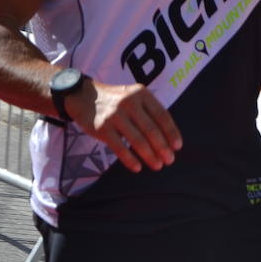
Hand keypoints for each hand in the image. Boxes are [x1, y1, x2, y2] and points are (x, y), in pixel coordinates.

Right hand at [66, 81, 181, 172]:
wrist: (83, 96)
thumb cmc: (114, 100)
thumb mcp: (133, 96)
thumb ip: (149, 111)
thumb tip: (167, 137)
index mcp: (141, 93)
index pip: (162, 115)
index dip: (172, 132)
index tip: (177, 146)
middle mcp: (129, 102)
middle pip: (152, 130)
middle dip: (163, 148)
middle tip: (169, 160)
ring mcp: (115, 115)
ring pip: (138, 140)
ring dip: (150, 156)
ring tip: (157, 165)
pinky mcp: (102, 128)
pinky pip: (120, 148)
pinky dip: (130, 159)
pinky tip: (137, 167)